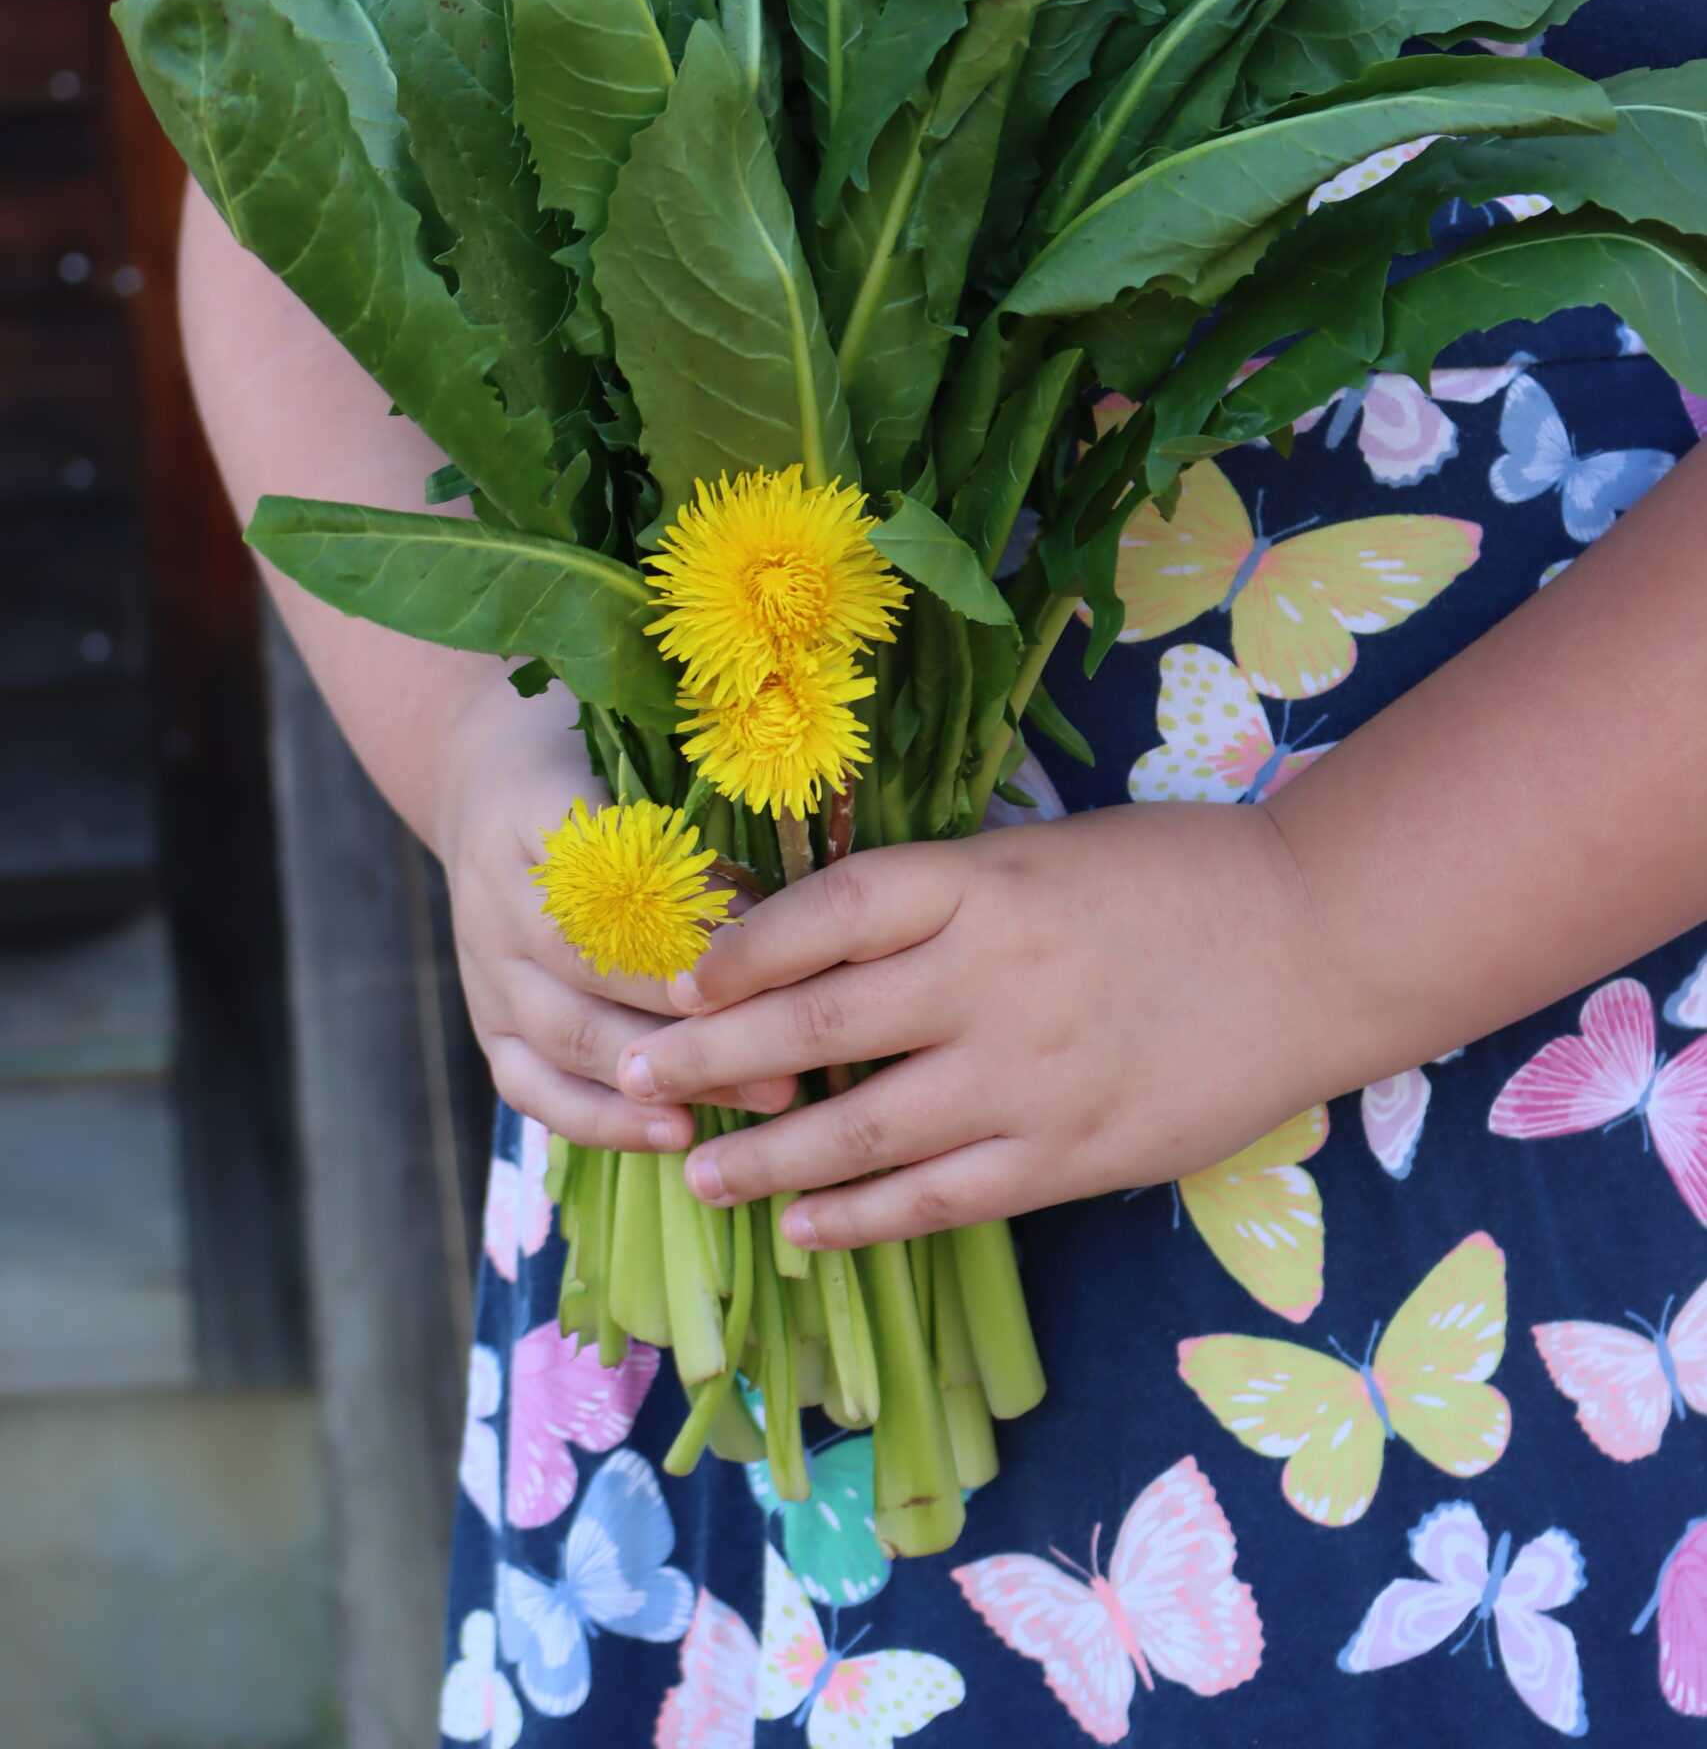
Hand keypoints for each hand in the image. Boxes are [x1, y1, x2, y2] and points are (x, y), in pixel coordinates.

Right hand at [435, 668, 793, 1150]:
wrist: (482, 780)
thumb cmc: (592, 762)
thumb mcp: (633, 750)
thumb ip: (692, 810)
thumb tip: (795, 891)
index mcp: (532, 807)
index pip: (606, 864)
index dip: (683, 906)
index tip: (765, 931)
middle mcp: (495, 893)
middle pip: (591, 963)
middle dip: (697, 1009)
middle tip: (793, 1040)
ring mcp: (482, 966)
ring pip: (569, 1034)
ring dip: (669, 1073)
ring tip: (765, 1095)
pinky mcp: (486, 1021)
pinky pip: (533, 1087)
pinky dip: (602, 1119)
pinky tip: (675, 1133)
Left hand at [613, 800, 1366, 1245]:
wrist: (1312, 943)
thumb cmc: (1169, 878)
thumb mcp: (1040, 853)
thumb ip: (939, 898)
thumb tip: (811, 943)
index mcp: (980, 880)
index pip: (825, 912)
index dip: (738, 950)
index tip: (674, 980)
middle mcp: (991, 976)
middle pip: (817, 1027)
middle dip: (709, 1060)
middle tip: (629, 1081)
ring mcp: (1030, 1075)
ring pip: (863, 1132)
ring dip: (766, 1159)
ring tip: (697, 1174)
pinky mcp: (1072, 1155)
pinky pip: (942, 1199)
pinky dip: (863, 1219)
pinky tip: (805, 1230)